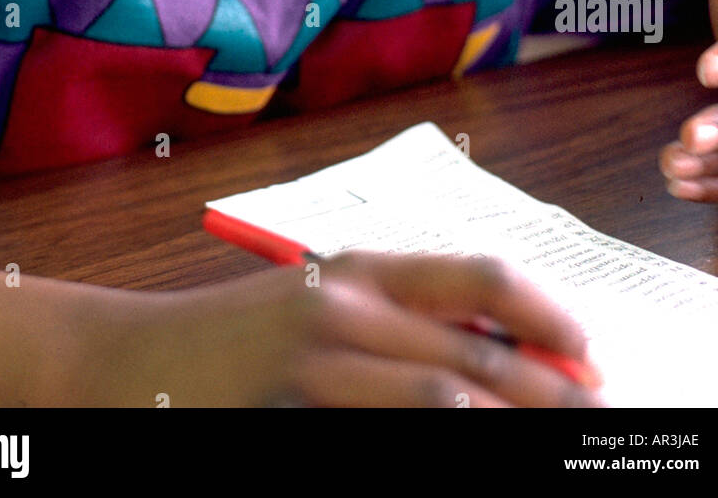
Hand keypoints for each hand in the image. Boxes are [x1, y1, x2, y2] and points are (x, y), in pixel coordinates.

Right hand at [84, 252, 604, 406]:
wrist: (125, 359)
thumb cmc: (231, 335)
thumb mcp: (316, 301)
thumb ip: (394, 316)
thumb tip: (493, 353)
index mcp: (359, 269)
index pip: (479, 278)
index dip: (548, 312)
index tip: (588, 348)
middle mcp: (345, 305)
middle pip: (477, 350)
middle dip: (549, 389)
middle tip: (592, 414)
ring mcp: (316, 361)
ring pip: (444, 395)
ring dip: (507, 423)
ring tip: (551, 443)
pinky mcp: (294, 410)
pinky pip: (389, 435)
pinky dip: (438, 442)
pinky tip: (465, 448)